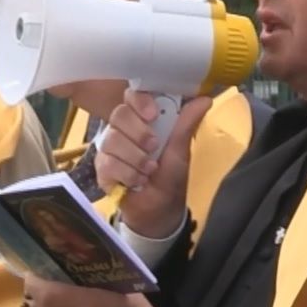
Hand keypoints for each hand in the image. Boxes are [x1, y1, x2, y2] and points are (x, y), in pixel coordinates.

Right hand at [96, 91, 211, 238]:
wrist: (159, 209)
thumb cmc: (170, 176)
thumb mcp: (181, 149)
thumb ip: (187, 123)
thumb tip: (204, 98)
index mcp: (143, 119)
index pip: (132, 96)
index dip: (140, 101)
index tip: (153, 114)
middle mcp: (123, 129)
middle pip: (119, 115)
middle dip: (139, 133)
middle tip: (154, 147)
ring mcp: (109, 148)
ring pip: (112, 140)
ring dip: (136, 158)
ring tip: (150, 170)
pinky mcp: (101, 168)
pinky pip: (107, 163)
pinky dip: (127, 174)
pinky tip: (137, 181)